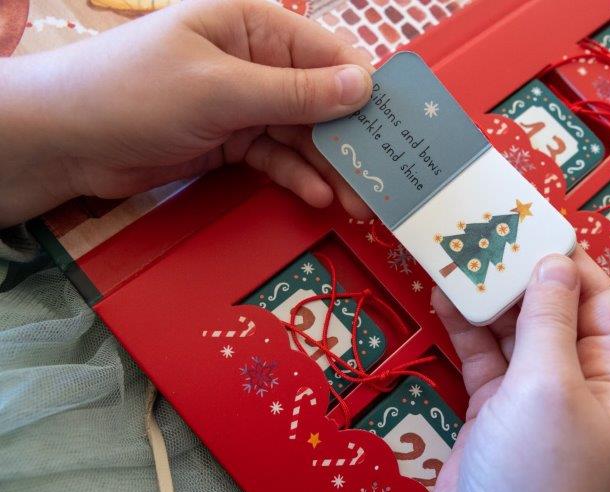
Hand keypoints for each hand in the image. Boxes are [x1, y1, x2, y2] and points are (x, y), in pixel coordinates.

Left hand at [0, 0, 372, 226]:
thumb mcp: (220, 91)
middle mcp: (256, 61)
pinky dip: (295, 175)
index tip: (398, 131)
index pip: (327, 54)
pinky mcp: (232, 141)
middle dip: (350, 140)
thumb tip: (364, 86)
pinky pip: (276, 157)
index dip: (365, 91)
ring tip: (358, 203)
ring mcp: (244, 103)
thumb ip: (294, 93)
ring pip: (303, 134)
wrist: (67, 141)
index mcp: (254, 26)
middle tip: (382, 180)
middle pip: (321, 100)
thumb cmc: (136, 93)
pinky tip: (316, 197)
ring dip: (329, 167)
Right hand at [423, 249, 609, 491]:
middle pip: (556, 314)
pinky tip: (444, 300)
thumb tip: (556, 261)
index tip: (534, 221)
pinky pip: (485, 361)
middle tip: (487, 233)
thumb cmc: (536, 475)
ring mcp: (536, 401)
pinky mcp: (495, 413)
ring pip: (516, 335)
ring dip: (489, 301)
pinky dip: (467, 331)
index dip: (571, 261)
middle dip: (523, 276)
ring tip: (461, 257)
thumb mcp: (549, 388)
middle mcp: (582, 386)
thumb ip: (551, 321)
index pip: (602, 303)